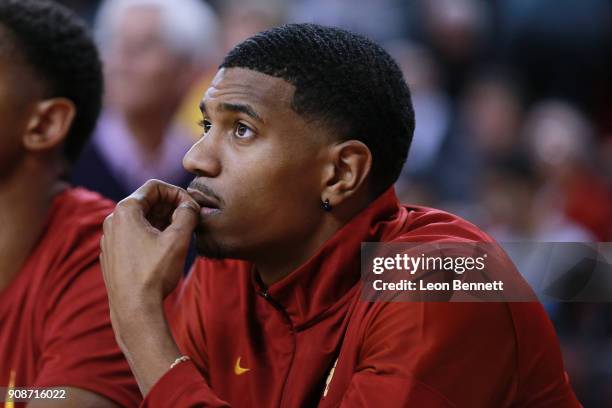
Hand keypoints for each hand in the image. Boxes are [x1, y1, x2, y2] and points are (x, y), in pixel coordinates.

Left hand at [100, 179, 199, 319]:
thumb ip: (187, 214)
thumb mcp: (178, 239)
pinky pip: (133, 235)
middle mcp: (112, 221)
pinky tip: (165, 249)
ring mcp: (109, 239)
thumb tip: (189, 206)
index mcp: (125, 211)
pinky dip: (151, 235)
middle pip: (146, 202)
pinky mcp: (112, 254)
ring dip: (162, 221)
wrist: (134, 309)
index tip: (192, 205)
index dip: (177, 192)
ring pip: (140, 219)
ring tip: (181, 233)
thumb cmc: (154, 273)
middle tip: (190, 218)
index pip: (154, 187)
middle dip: (171, 206)